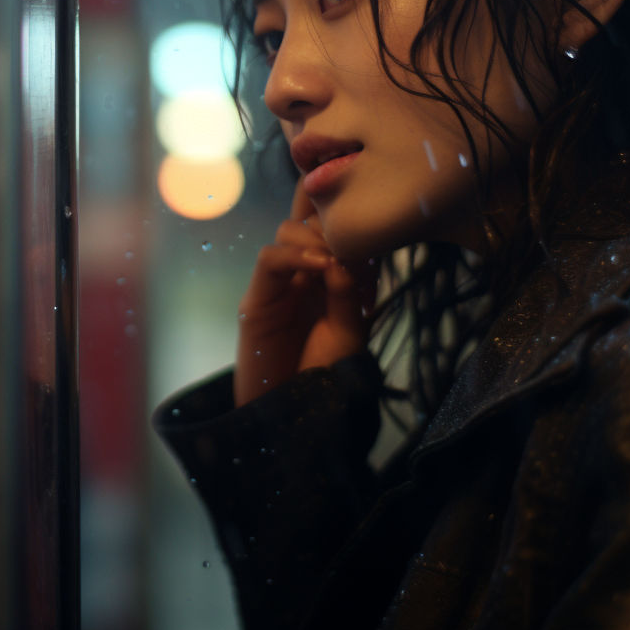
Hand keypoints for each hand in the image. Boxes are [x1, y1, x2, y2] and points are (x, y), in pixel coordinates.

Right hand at [234, 180, 376, 405]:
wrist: (292, 413)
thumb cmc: (324, 376)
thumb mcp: (349, 331)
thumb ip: (349, 291)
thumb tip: (346, 255)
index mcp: (328, 278)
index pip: (332, 231)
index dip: (346, 217)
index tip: (371, 220)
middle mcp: (302, 274)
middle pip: (309, 221)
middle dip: (332, 224)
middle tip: (352, 244)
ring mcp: (279, 283)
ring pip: (288, 231)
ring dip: (314, 237)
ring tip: (335, 260)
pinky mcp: (257, 298)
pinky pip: (269, 259)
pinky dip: (293, 255)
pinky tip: (320, 266)